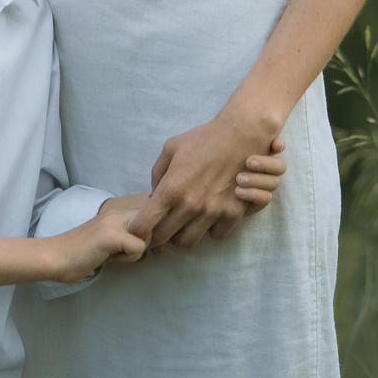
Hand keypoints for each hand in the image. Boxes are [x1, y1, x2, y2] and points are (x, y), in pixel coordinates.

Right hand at [54, 205, 149, 281]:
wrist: (56, 257)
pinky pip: (139, 248)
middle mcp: (117, 208)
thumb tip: (161, 244)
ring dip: (136, 251)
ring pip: (150, 235)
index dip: (154, 225)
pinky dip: (128, 259)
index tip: (141, 239)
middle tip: (127, 250)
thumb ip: (133, 234)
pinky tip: (110, 258)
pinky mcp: (111, 235)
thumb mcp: (113, 237)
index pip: (153, 206)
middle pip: (157, 221)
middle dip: (148, 241)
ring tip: (115, 254)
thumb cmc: (85, 252)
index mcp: (118, 207)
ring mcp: (114, 220)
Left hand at [140, 111, 289, 252]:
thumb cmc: (203, 139)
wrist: (240, 135)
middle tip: (159, 229)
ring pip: (188, 242)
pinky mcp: (232, 213)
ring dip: (182, 236)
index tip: (137, 231)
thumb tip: (153, 197)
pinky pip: (216, 235)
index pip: (145, 223)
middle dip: (157, 237)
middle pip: (164, 238)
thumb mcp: (171, 148)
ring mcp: (212, 211)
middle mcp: (190, 204)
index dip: (137, 231)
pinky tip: (208, 218)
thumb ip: (158, 173)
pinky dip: (210, 230)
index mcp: (172, 188)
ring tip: (182, 225)